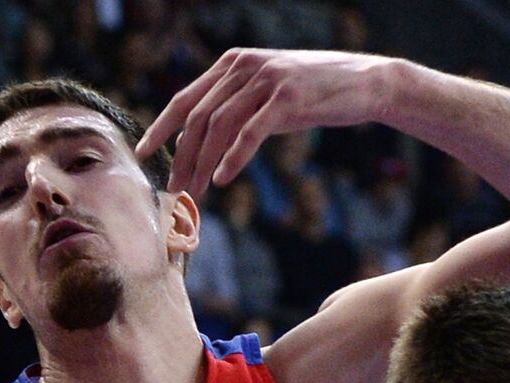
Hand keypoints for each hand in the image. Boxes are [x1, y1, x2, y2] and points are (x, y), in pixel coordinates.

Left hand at [135, 48, 394, 195]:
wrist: (366, 83)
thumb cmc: (316, 94)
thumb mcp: (268, 96)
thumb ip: (237, 108)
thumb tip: (203, 142)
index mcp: (233, 65)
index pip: (185, 99)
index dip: (160, 128)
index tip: (142, 154)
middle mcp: (244, 67)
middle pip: (198, 117)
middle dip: (181, 156)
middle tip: (174, 188)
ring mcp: (266, 80)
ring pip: (220, 126)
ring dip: (203, 163)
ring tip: (196, 191)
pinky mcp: (288, 98)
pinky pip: (251, 132)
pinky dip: (233, 157)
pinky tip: (223, 178)